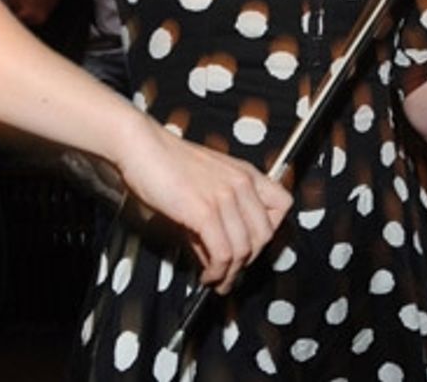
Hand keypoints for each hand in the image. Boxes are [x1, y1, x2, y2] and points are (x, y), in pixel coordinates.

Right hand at [115, 119, 292, 293]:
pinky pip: (223, 253)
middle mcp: (241, 184)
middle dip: (249, 260)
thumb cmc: (166, 162)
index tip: (255, 246)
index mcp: (246, 174)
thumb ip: (216, 218)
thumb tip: (216, 254)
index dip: (271, 230)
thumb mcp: (203, 187)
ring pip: (245, 248)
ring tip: (217, 280)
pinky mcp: (205, 211)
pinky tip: (208, 274)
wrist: (143, 147)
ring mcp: (225, 197)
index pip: (283, 205)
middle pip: (265, 234)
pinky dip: (217, 271)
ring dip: (231, 272)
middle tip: (233, 272)